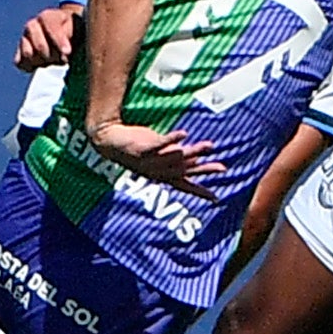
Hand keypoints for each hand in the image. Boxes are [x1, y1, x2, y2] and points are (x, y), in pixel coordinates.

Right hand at [13, 5, 78, 73]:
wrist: (67, 35)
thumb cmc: (74, 31)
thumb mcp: (79, 28)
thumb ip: (71, 35)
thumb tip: (64, 52)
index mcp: (47, 16)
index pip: (49, 27)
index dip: (58, 41)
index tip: (67, 51)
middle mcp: (32, 25)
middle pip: (40, 46)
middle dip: (54, 56)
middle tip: (64, 59)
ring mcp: (24, 39)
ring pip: (28, 54)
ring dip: (43, 62)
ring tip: (53, 61)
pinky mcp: (20, 52)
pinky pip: (20, 62)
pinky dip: (30, 67)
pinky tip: (42, 65)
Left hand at [94, 119, 215, 188]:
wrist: (109, 142)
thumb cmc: (137, 148)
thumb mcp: (160, 156)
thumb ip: (177, 158)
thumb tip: (197, 160)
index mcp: (164, 175)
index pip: (186, 186)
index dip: (201, 192)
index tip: (216, 199)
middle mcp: (159, 171)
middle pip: (186, 171)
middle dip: (204, 170)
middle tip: (222, 168)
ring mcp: (151, 160)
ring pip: (176, 158)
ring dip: (193, 152)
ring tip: (209, 146)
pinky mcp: (143, 148)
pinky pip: (160, 144)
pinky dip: (173, 139)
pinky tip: (185, 134)